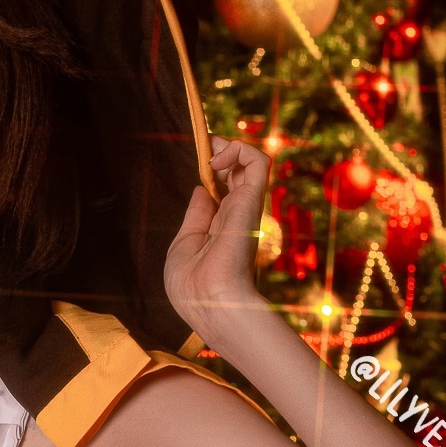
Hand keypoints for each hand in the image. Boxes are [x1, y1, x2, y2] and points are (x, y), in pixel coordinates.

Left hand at [164, 138, 269, 340]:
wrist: (210, 303)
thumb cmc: (192, 285)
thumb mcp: (185, 244)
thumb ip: (196, 215)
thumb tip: (203, 189)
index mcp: (221, 226)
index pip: (224, 188)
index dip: (214, 169)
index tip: (202, 160)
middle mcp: (237, 213)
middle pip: (238, 170)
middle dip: (222, 149)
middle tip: (207, 143)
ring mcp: (246, 206)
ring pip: (252, 160)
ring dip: (231, 144)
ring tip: (212, 151)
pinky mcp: (253, 200)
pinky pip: (259, 160)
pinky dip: (240, 148)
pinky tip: (217, 160)